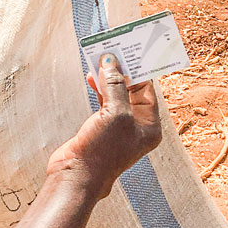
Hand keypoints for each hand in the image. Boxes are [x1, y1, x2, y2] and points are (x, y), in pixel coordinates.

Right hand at [47, 54, 161, 197]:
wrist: (77, 176)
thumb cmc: (102, 150)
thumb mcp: (115, 113)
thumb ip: (115, 86)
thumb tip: (112, 63)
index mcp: (149, 125)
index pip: (147, 90)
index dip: (138, 70)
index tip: (128, 52)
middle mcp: (137, 126)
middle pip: (132, 91)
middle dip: (122, 72)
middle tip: (112, 52)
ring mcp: (118, 127)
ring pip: (116, 95)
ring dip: (108, 78)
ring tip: (99, 60)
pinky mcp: (101, 127)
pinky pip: (104, 102)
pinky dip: (99, 88)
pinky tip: (91, 77)